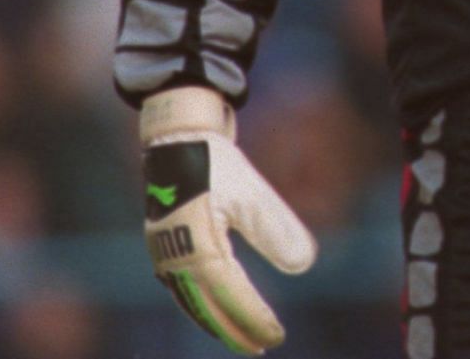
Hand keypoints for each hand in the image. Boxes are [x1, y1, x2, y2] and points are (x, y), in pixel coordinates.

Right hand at [140, 87, 317, 353]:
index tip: (276, 337)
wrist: (176, 133)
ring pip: (191, 299)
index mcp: (196, 250)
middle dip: (234, 329)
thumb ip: (277, 231)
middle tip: (262, 346)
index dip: (253, 320)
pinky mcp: (167, 240)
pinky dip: (201, 299)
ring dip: (215, 319)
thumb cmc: (215, 161)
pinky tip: (216, 302)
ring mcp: (165, 251)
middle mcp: (174, 258)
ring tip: (240, 334)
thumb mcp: (253, 194)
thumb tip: (304, 266)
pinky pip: (183, 284)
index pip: (230, 298)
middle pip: (206, 307)